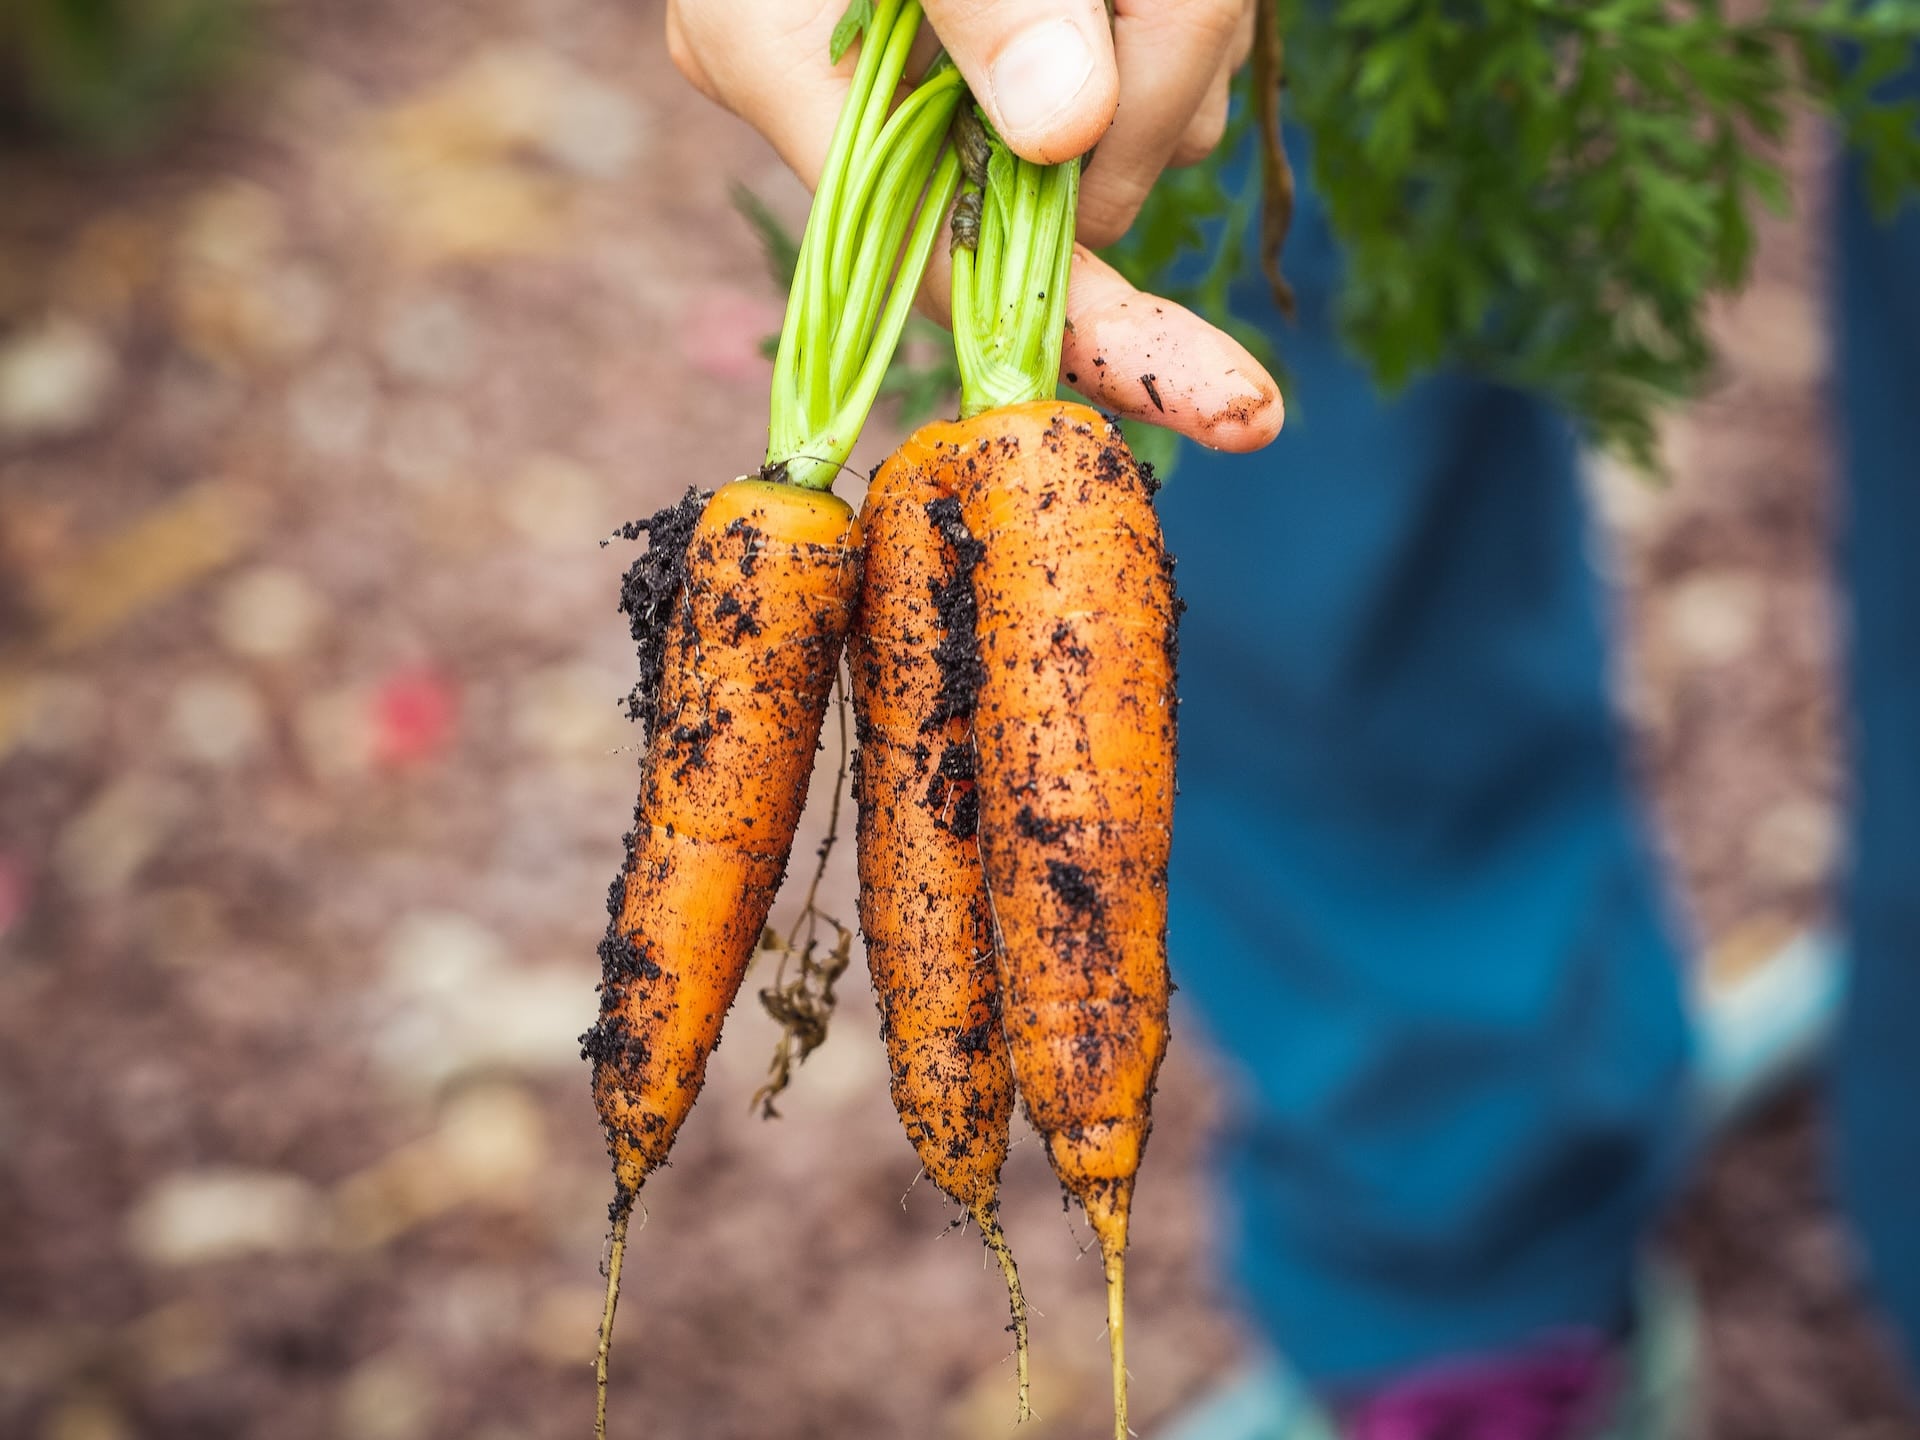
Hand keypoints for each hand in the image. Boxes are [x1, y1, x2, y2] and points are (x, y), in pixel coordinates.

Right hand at [667, 0, 1281, 449]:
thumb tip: (1066, 132)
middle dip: (1164, 85)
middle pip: (1071, 190)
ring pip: (1136, 123)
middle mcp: (855, 92)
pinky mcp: (1022, 34)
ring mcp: (942, 67)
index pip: (951, 267)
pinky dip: (1184, 12)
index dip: (1096, 336)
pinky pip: (1150, 67)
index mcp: (777, 61)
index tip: (1230, 404)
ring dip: (1186, 26)